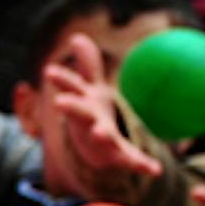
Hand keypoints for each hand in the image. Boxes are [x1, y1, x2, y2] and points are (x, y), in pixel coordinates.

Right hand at [38, 40, 159, 185]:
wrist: (94, 154)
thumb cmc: (92, 115)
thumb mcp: (90, 89)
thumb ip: (87, 65)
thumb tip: (76, 37)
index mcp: (81, 104)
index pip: (70, 88)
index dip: (61, 79)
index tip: (49, 71)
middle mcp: (87, 123)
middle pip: (78, 114)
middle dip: (70, 107)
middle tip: (59, 102)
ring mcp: (101, 142)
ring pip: (100, 138)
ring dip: (100, 134)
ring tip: (99, 132)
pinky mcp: (118, 157)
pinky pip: (131, 160)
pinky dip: (142, 164)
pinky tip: (155, 168)